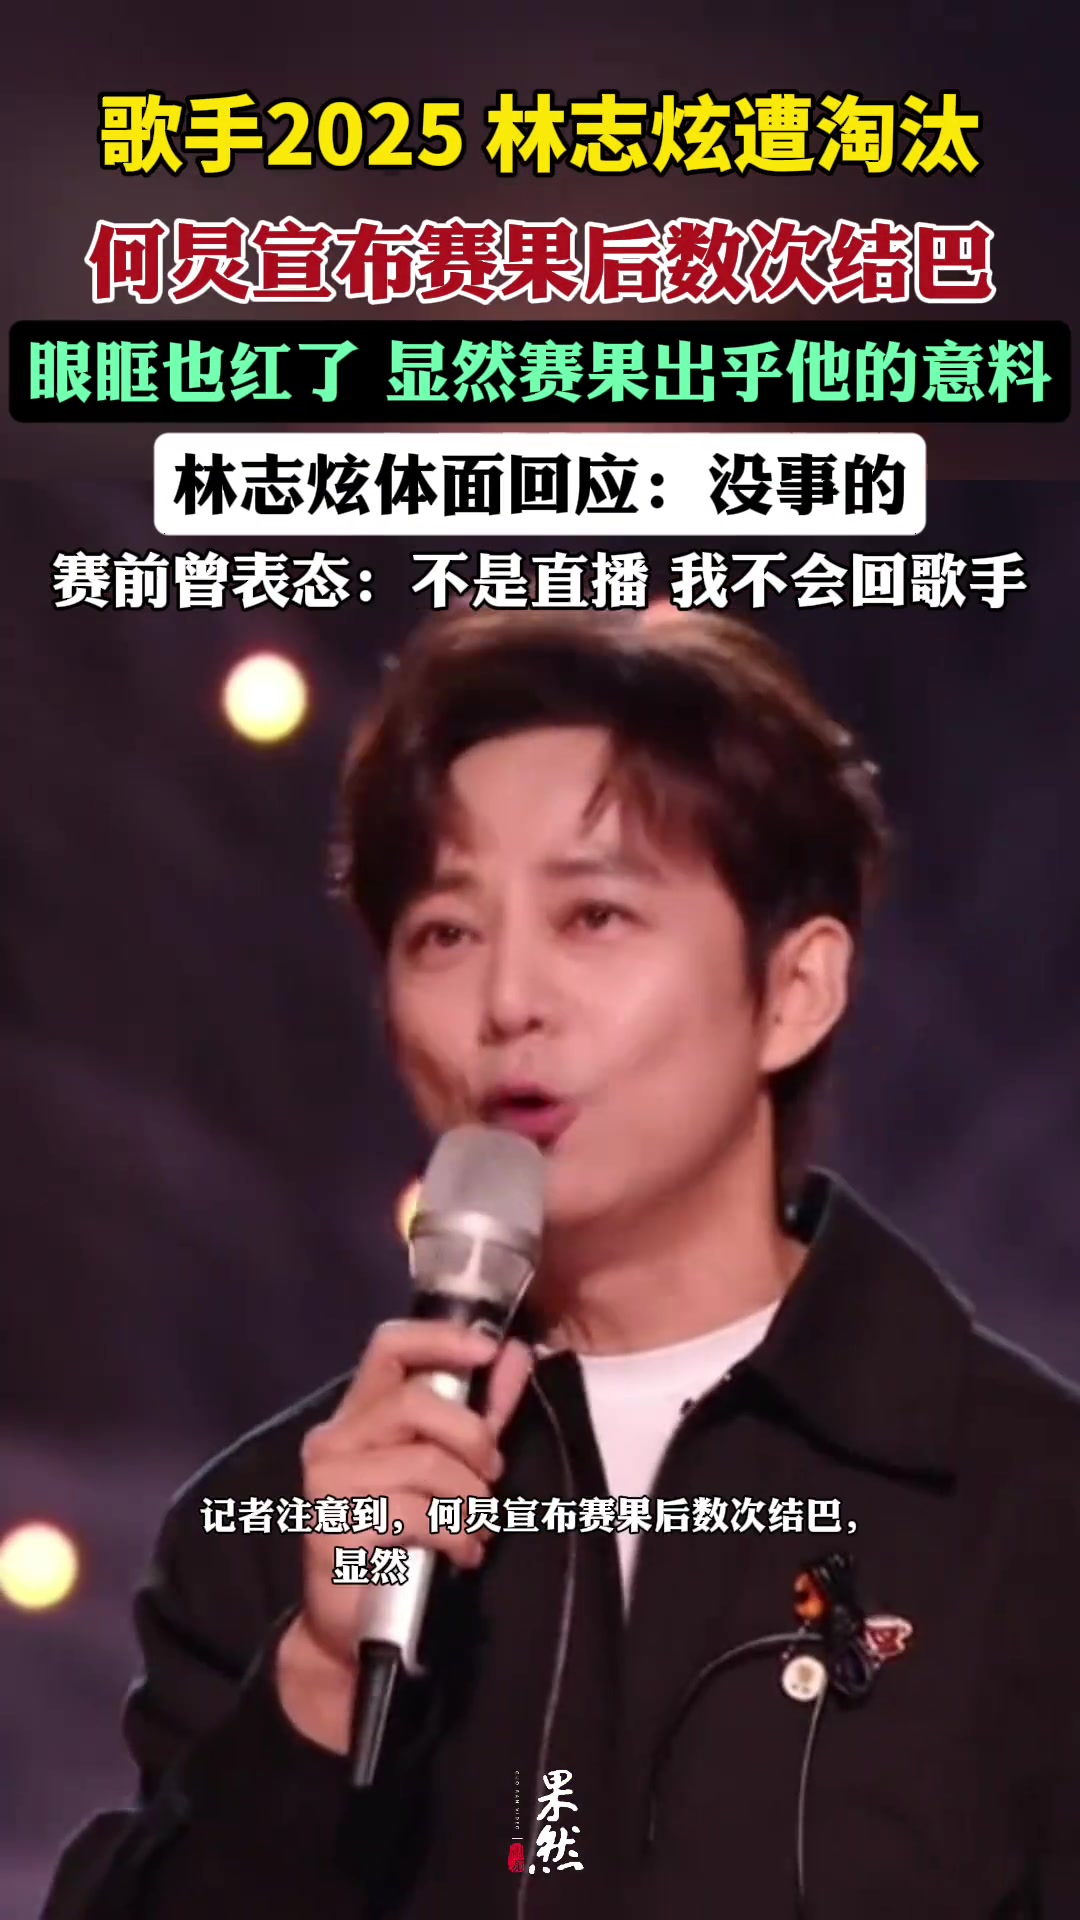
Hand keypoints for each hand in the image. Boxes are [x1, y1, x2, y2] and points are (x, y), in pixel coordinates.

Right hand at [275, 1320, 532, 1749]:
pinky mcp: (331, 1529)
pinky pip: (414, 1515)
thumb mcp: (450, 1466)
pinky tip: (461, 1554)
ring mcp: (327, 1483)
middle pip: (416, 1403)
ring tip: (475, 1526)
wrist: (353, 1623)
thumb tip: (516, 1353)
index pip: (390, 1346)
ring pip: (423, 1463)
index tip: (491, 1350)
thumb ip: (481, 1410)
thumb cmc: (404, 1536)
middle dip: (472, 1437)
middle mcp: (333, 1438)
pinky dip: (454, 1536)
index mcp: (359, 1413)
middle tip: (491, 1475)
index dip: (442, 1338)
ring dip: (469, 1499)